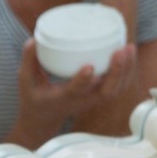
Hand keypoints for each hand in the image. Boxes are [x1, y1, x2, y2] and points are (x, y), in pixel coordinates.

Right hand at [8, 39, 137, 146]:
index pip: (75, 91)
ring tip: (129, 47)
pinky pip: (120, 85)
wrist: (45, 117)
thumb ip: (29, 61)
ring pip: (117, 89)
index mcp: (63, 98)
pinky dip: (128, 70)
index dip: (83, 80)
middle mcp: (83, 100)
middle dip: (117, 71)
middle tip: (121, 50)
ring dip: (126, 69)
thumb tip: (33, 40)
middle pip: (107, 92)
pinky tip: (130, 53)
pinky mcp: (100, 95)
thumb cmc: (35, 96)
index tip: (89, 66)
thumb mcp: (26, 81)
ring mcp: (94, 99)